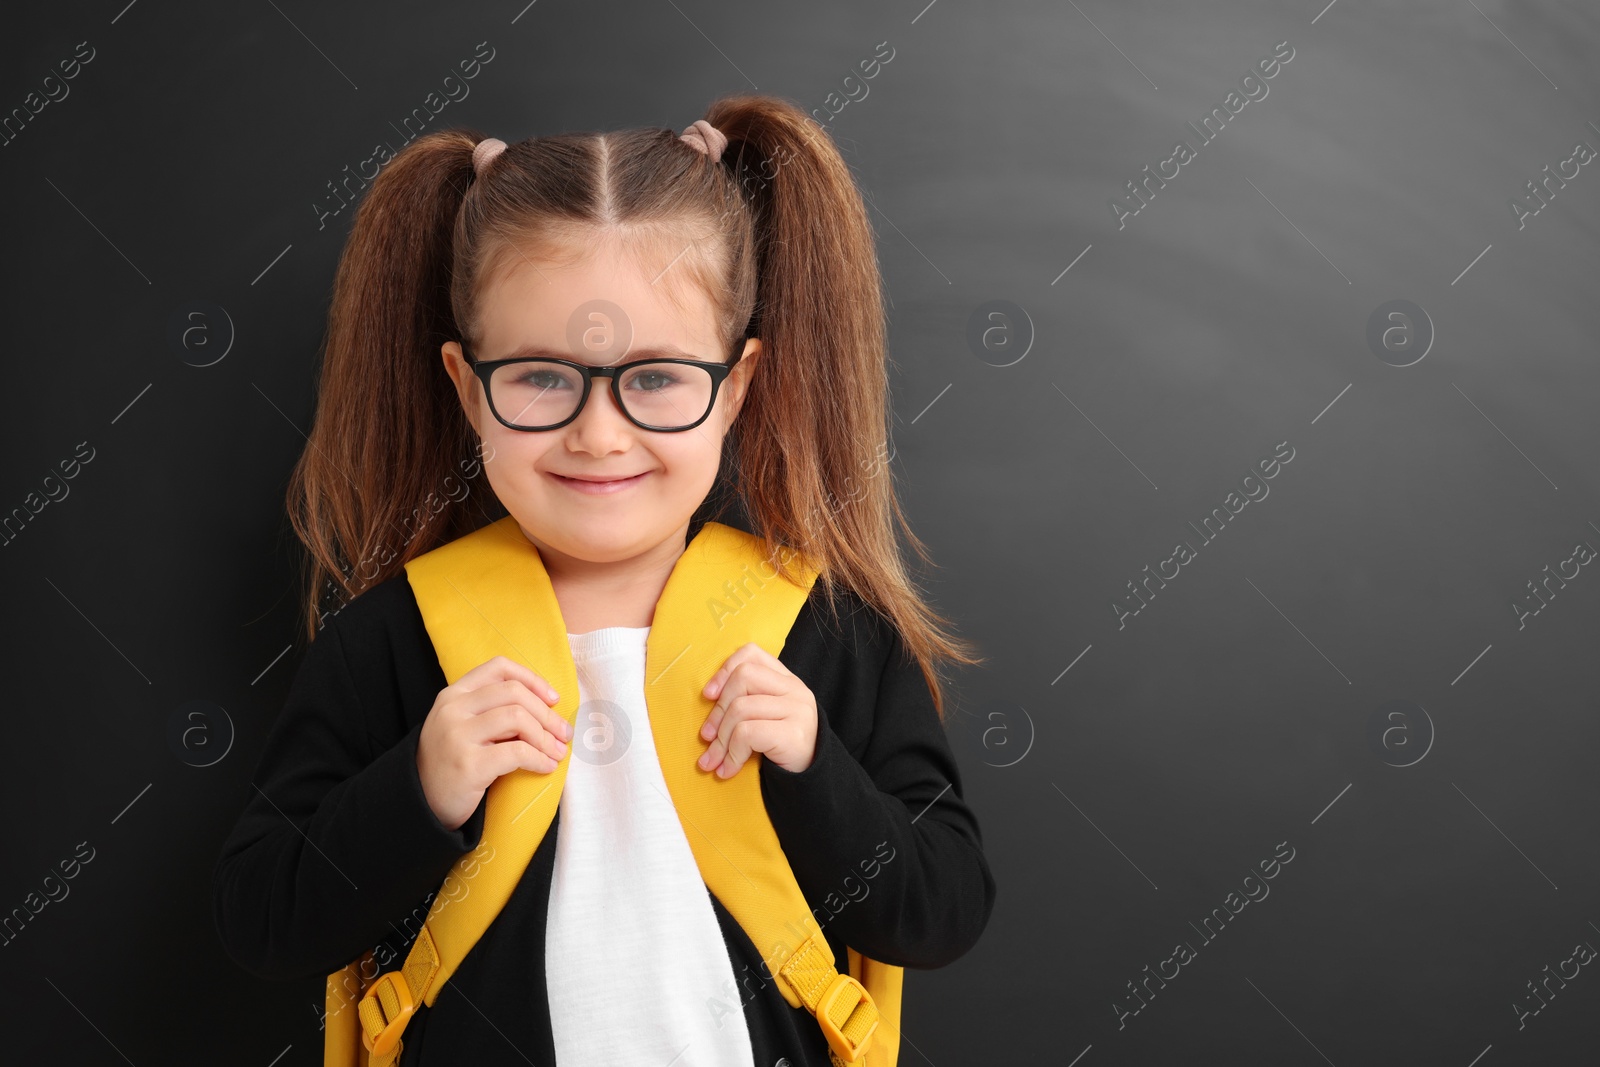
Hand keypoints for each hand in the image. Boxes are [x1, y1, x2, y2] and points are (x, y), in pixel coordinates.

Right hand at [417, 655, 572, 831]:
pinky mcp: (468, 765)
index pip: (499, 668)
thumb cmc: (451, 761)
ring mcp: (457, 736)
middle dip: (547, 714)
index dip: (532, 679)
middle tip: (563, 733)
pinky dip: (539, 759)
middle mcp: (453, 709)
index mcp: (454, 694)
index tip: (553, 699)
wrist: (420, 801)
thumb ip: (491, 709)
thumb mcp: (463, 725)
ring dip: (545, 737)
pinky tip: (546, 766)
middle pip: (514, 693)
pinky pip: (516, 753)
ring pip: (518, 718)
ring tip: (557, 752)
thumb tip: (547, 706)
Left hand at [697, 643, 817, 777]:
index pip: (752, 653)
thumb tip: (708, 697)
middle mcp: (795, 689)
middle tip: (706, 737)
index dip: (724, 670)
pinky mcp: (794, 733)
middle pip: (742, 677)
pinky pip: (747, 733)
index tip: (709, 695)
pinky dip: (732, 754)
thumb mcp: (764, 717)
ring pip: (741, 708)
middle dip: (717, 711)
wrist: (811, 781)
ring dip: (721, 740)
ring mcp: (797, 709)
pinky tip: (729, 769)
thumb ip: (746, 699)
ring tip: (714, 761)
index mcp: (786, 680)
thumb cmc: (779, 748)